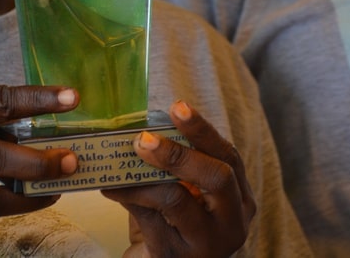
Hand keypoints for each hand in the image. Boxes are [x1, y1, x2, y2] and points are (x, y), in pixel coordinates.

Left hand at [102, 101, 255, 257]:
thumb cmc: (177, 222)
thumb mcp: (189, 192)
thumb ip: (178, 164)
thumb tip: (143, 126)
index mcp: (239, 197)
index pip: (228, 156)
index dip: (202, 129)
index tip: (178, 106)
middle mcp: (232, 222)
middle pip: (217, 177)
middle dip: (179, 153)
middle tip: (145, 139)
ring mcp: (207, 243)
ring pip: (178, 201)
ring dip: (143, 176)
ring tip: (121, 161)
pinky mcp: (177, 256)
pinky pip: (148, 219)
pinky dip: (127, 197)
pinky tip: (110, 187)